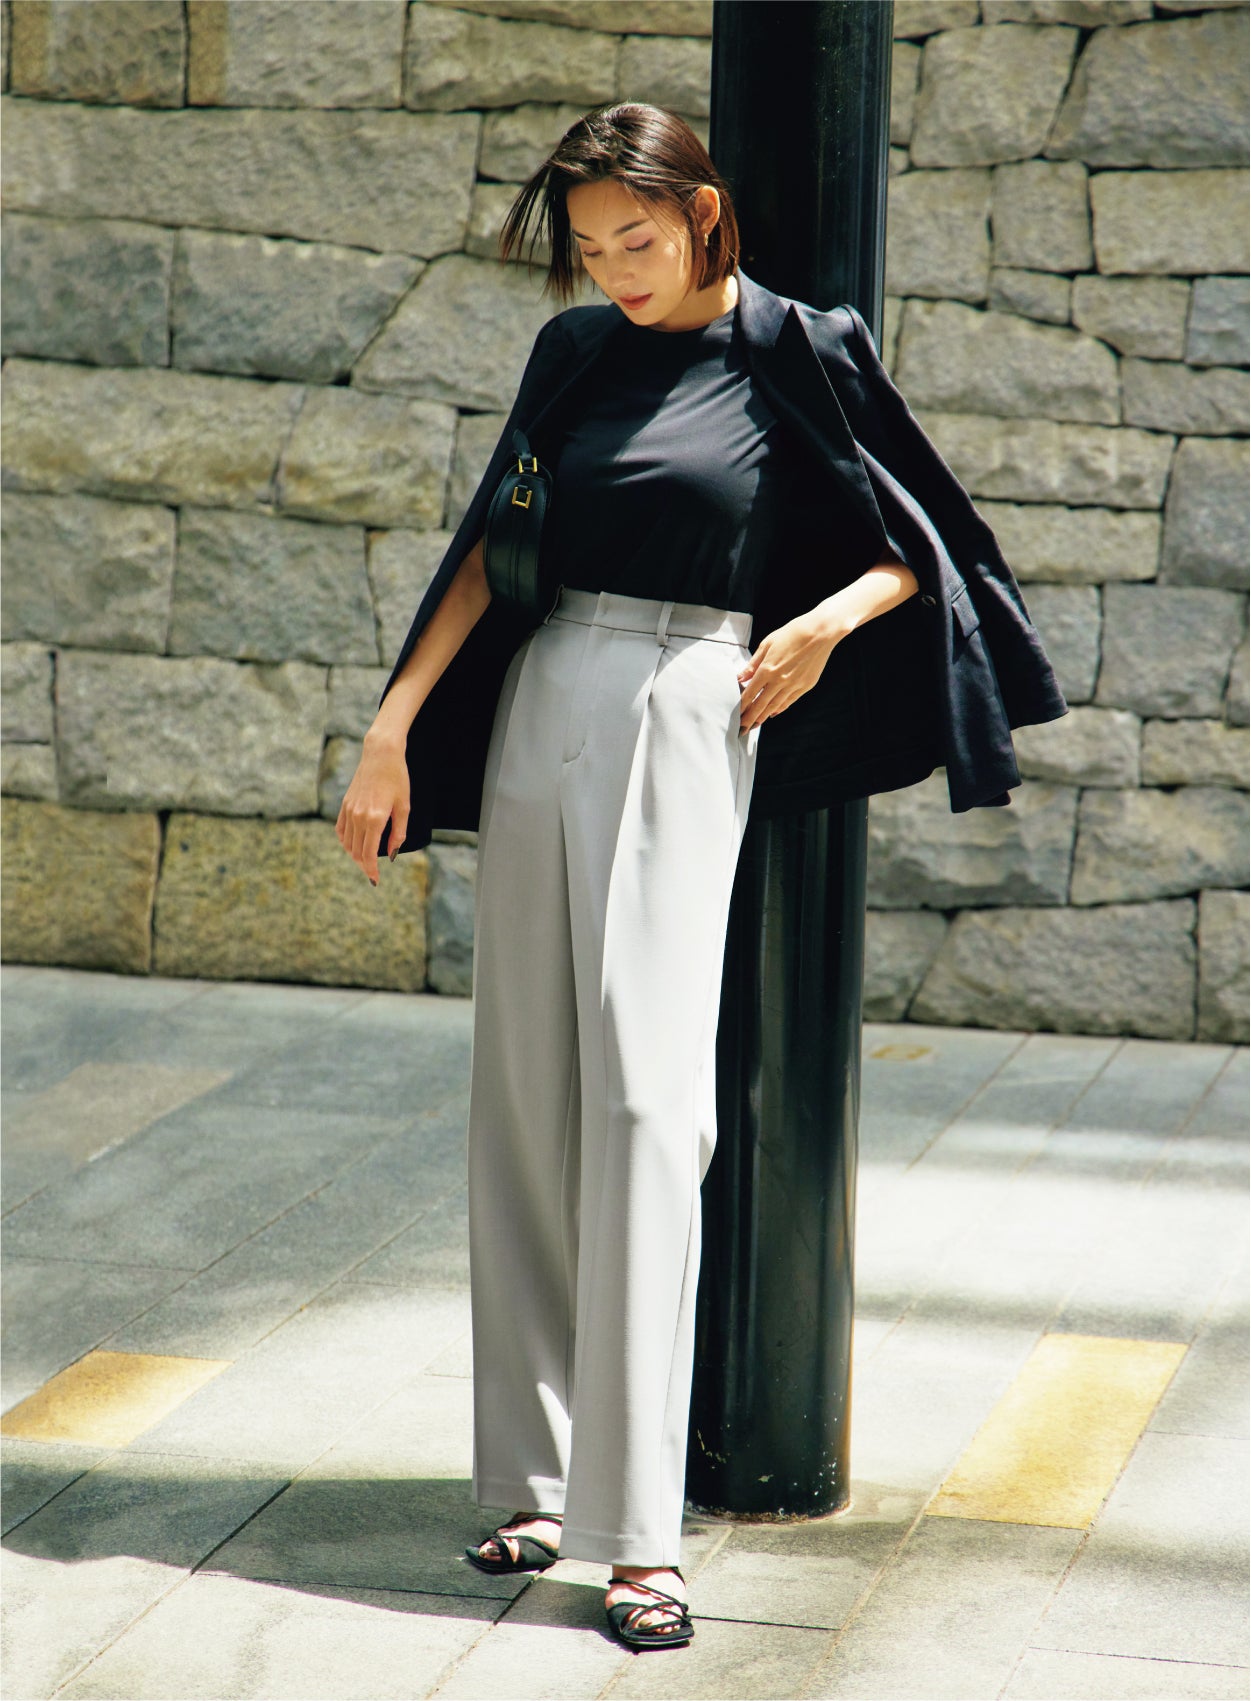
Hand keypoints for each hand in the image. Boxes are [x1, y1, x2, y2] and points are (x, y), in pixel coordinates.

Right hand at [335, 730, 409, 886]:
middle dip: (364, 865)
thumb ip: (398, 833)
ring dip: (355, 855)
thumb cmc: (398, 779)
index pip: (368, 854)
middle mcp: (358, 816)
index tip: (375, 880)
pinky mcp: (345, 804)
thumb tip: (391, 855)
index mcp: (374, 819)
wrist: (381, 755)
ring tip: (365, 861)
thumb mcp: (404, 807)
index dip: (371, 870)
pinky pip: (341, 830)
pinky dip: (346, 841)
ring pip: (347, 843)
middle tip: (372, 873)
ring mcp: (349, 810)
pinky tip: (353, 845)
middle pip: (356, 851)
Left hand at [736, 611, 843, 731]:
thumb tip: (741, 678)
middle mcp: (779, 680)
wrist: (820, 632)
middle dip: (750, 718)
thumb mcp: (767, 644)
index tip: (735, 715)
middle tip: (741, 729)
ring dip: (763, 717)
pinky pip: (789, 701)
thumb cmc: (792, 633)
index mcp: (767, 669)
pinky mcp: (805, 686)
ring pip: (774, 706)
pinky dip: (779, 709)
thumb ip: (753, 664)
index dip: (741, 706)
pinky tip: (772, 713)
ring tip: (754, 725)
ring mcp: (793, 685)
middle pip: (760, 704)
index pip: (750, 693)